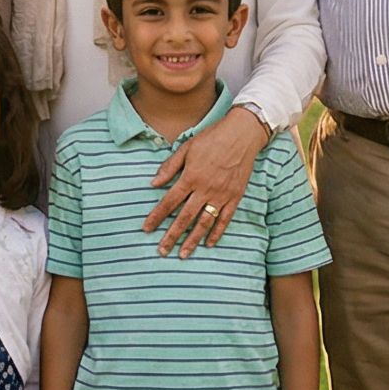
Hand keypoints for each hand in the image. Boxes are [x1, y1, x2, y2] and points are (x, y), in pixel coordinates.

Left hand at [143, 107, 267, 256]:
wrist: (242, 134)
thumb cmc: (212, 138)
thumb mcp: (187, 147)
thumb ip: (170, 166)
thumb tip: (154, 183)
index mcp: (191, 177)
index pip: (169, 202)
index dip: (156, 217)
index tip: (146, 229)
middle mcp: (205, 189)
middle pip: (185, 218)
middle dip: (172, 236)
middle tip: (162, 251)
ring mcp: (221, 195)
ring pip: (204, 223)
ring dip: (193, 240)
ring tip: (183, 254)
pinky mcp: (234, 197)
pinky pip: (224, 219)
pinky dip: (216, 233)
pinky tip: (208, 244)